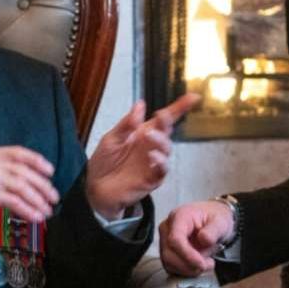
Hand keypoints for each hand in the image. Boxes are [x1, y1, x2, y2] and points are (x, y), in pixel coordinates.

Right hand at [0, 146, 57, 252]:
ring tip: (46, 211)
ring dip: (37, 199)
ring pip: (19, 185)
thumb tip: (29, 180)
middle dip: (41, 185)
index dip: (36, 161)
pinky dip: (27, 209)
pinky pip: (12, 200)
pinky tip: (35, 216)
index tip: (50, 171)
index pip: (16, 152)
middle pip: (21, 170)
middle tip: (53, 197)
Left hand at [85, 94, 200, 218]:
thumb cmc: (104, 163)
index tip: (193, 97)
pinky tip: (152, 156)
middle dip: (167, 122)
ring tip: (149, 136)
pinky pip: (162, 170)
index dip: (179, 107)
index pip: (164, 119)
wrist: (95, 189)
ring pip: (166, 149)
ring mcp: (153, 162)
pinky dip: (160, 162)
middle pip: (167, 131)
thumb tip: (140, 104)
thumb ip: (127, 124)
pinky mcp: (152, 179)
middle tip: (160, 116)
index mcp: (142, 133)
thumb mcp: (111, 139)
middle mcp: (151, 146)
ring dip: (161, 141)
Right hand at [159, 199, 235, 275]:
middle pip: (168, 254)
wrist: (212, 224)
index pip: (175, 239)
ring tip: (206, 263)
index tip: (202, 264)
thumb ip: (214, 230)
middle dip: (189, 265)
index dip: (187, 255)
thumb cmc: (213, 221)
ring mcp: (164, 241)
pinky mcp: (166, 253)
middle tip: (208, 264)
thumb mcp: (220, 222)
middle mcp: (167, 228)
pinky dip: (187, 271)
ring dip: (189, 269)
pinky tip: (198, 265)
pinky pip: (172, 268)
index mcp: (179, 216)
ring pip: (169, 264)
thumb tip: (203, 239)